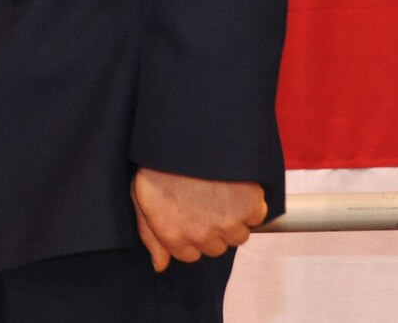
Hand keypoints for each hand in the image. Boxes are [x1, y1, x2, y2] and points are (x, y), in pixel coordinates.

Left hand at [130, 167, 266, 271]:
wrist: (188, 132)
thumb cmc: (160, 160)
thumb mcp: (140, 195)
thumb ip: (150, 235)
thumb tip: (161, 265)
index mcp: (172, 234)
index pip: (189, 256)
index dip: (189, 235)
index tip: (189, 215)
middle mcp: (200, 235)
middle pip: (215, 248)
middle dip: (210, 229)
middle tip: (204, 201)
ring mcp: (227, 223)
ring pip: (237, 236)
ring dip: (232, 219)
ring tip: (219, 192)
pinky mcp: (250, 207)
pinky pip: (256, 217)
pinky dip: (250, 205)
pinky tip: (235, 187)